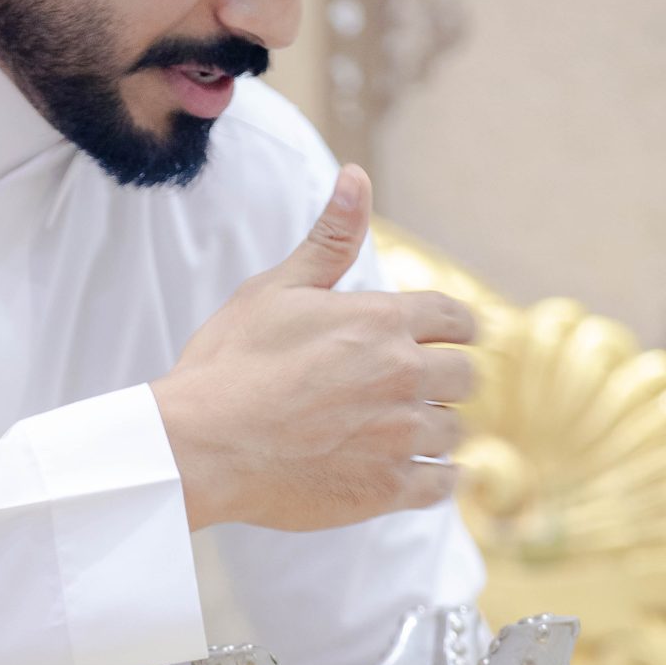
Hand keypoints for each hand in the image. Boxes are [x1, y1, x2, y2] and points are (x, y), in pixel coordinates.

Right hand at [151, 166, 477, 532]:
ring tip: (398, 433)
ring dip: (435, 430)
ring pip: (455, 432)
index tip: (446, 341)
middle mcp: (403, 375)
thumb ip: (330, 239)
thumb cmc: (230, 363)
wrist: (200, 444)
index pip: (457, 319)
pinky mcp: (387, 487)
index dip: (454, 329)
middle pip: (465, 377)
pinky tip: (414, 474)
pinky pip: (442, 484)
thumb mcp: (276, 288)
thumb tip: (355, 177)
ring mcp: (400, 435)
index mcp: (382, 321)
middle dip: (444, 380)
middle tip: (412, 389)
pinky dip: (434, 479)